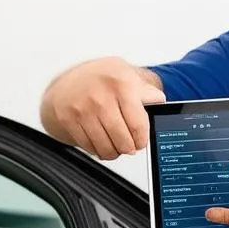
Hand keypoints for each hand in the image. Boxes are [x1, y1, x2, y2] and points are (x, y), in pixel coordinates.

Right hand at [41, 57, 164, 159]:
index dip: (142, 139)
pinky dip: (97, 150)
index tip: (141, 142)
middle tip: (129, 146)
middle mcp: (101, 95)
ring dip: (113, 152)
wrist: (68, 81)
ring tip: (115, 145)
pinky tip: (100, 141)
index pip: (138, 125)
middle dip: (129, 148)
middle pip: (123, 141)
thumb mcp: (127, 75)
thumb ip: (147, 91)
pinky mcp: (68, 119)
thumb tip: (161, 104)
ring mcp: (83, 108)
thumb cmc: (101, 80)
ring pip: (106, 148)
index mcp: (121, 83)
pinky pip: (89, 147)